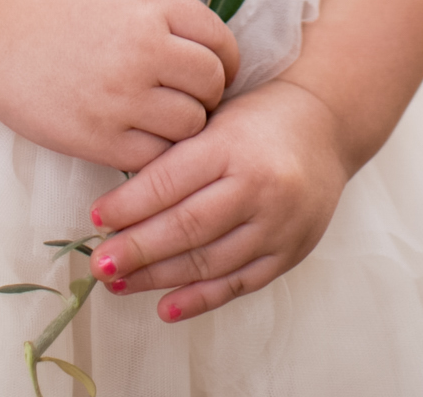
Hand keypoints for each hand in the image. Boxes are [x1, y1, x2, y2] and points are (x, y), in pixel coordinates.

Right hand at [0, 0, 239, 169]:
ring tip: (164, 117)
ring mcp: (122, 98)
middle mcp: (144, 51)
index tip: (216, 68)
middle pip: (211, 84)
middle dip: (210, 93)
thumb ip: (162, 14)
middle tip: (191, 96)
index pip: (219, 39)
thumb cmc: (52, 8)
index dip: (225, 58)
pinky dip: (156, 150)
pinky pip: (156, 156)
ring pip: (191, 125)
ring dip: (186, 124)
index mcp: (150, 9)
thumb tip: (205, 46)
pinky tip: (140, 135)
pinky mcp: (100, 138)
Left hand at [86, 77, 351, 321]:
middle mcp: (258, 187)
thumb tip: (121, 202)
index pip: (170, 181)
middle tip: (98, 263)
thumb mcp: (216, 116)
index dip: (129, 204)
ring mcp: (277, 225)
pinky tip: (165, 306)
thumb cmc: (258, 117)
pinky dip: (199, 299)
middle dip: (136, 249)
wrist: (326, 126)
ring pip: (208, 262)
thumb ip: (177, 154)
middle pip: (186, 227)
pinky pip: (238, 284)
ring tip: (119, 283)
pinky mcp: (289, 253)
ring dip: (158, 278)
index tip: (96, 218)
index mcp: (233, 144)